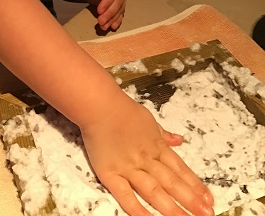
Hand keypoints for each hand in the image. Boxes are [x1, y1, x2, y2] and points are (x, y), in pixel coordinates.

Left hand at [77, 0, 126, 30]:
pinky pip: (121, 12)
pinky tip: (113, 26)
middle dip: (110, 12)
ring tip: (104, 26)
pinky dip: (117, 19)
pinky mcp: (121, 2)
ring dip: (113, 18)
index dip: (107, 2)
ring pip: (120, 8)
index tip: (99, 11)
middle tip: (101, 21)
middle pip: (119, 0)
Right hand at [81, 96, 213, 215]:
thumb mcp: (150, 120)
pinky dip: (139, 210)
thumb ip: (164, 134)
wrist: (100, 106)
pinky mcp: (111, 175)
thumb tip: (179, 140)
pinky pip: (126, 196)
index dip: (195, 185)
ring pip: (155, 192)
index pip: (180, 169)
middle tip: (207, 214)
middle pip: (172, 183)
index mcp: (157, 146)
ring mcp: (130, 168)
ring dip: (172, 208)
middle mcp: (147, 159)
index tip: (209, 199)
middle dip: (191, 200)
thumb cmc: (124, 110)